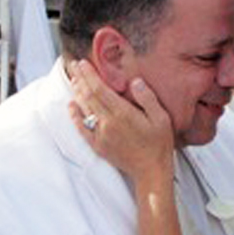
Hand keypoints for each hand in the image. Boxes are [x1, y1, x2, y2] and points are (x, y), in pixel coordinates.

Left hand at [68, 60, 174, 181]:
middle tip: (74, 65)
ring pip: (84, 109)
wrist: (151, 171)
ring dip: (77, 93)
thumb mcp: (161, 118)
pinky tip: (72, 106)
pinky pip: (82, 128)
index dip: (90, 75)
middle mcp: (108, 123)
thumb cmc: (159, 145)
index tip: (83, 63)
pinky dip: (75, 115)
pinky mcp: (98, 146)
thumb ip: (148, 98)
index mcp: (123, 114)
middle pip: (89, 96)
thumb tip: (135, 81)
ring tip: (74, 79)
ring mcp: (101, 135)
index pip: (100, 89)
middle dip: (80, 79)